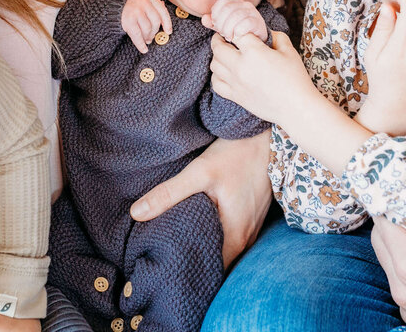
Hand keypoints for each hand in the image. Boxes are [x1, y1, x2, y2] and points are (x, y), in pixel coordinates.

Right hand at [121, 0, 171, 53]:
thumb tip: (165, 19)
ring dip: (147, 37)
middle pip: (155, 21)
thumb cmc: (130, 5)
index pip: (162, 11)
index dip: (167, 23)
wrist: (112, 5)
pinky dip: (141, 44)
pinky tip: (143, 49)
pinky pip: (138, 35)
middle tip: (151, 38)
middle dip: (154, 32)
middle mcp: (143, 2)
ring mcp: (136, 11)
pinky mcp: (128, 20)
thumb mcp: (142, 0)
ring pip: (147, 29)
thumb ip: (154, 6)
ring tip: (146, 40)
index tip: (168, 32)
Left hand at [130, 133, 271, 268]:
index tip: (164, 267)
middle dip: (192, 259)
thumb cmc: (238, 154)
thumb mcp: (200, 172)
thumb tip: (136, 214)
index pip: (210, 269)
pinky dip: (215, 234)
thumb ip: (169, 194)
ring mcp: (252, 228)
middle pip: (217, 261)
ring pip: (224, 248)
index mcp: (235, 237)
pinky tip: (197, 225)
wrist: (269, 137)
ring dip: (204, 246)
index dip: (186, 270)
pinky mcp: (251, 216)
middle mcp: (247, 239)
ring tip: (175, 243)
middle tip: (163, 256)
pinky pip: (231, 235)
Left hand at [202, 0, 267, 44]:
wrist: (257, 40)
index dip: (215, 14)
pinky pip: (246, 23)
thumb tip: (204, 19)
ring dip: (229, 29)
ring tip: (229, 37)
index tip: (215, 25)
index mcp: (235, 2)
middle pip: (227, 9)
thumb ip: (213, 22)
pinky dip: (238, 31)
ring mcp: (253, 12)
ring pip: (236, 16)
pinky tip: (237, 36)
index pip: (221, 2)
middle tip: (222, 34)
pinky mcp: (258, 22)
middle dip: (221, 23)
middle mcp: (245, 4)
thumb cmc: (239, 31)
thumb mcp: (224, 26)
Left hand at [208, 33, 314, 124]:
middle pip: (218, 48)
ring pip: (214, 65)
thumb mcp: (290, 51)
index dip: (238, 29)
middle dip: (219, 39)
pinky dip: (217, 76)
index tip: (242, 31)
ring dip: (217, 57)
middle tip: (224, 37)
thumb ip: (277, 37)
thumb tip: (267, 33)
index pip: (237, 33)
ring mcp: (236, 83)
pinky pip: (216, 84)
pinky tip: (224, 73)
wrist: (295, 108)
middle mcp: (240, 66)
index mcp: (254, 52)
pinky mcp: (236, 96)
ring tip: (224, 54)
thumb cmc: (295, 79)